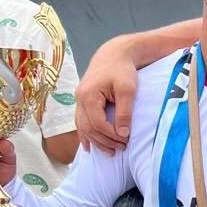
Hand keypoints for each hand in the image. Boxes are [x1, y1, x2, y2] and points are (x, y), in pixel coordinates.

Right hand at [74, 40, 137, 154]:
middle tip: (121, 149)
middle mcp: (79, 99)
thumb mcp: (128, 89)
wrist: (114, 54)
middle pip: (89, 128)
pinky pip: (81, 123)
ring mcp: (78, 101)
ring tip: (110, 153)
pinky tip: (89, 147)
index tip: (126, 140)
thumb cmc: (122, 70)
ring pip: (83, 127)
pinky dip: (86, 135)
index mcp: (88, 95)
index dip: (111, 135)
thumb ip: (124, 112)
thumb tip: (123, 134)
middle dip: (104, 141)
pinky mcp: (82, 102)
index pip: (97, 123)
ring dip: (96, 141)